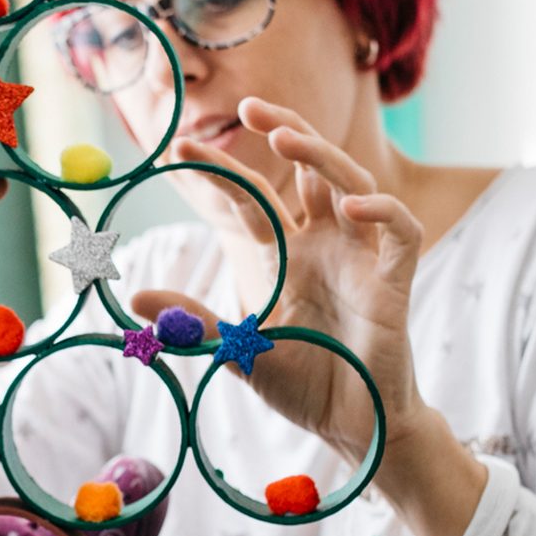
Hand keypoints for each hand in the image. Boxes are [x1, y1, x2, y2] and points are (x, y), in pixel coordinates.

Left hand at [132, 97, 432, 464]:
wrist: (352, 426)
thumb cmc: (303, 384)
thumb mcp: (237, 352)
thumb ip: (194, 323)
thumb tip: (134, 297)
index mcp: (287, 254)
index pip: (252, 199)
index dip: (220, 172)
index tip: (179, 150)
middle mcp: (324, 245)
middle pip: (310, 169)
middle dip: (283, 132)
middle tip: (246, 109)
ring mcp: (361, 258)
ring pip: (354, 184)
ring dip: (322, 157)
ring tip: (285, 138)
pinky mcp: (395, 281)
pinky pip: (401, 231)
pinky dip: (382, 212)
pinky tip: (350, 205)